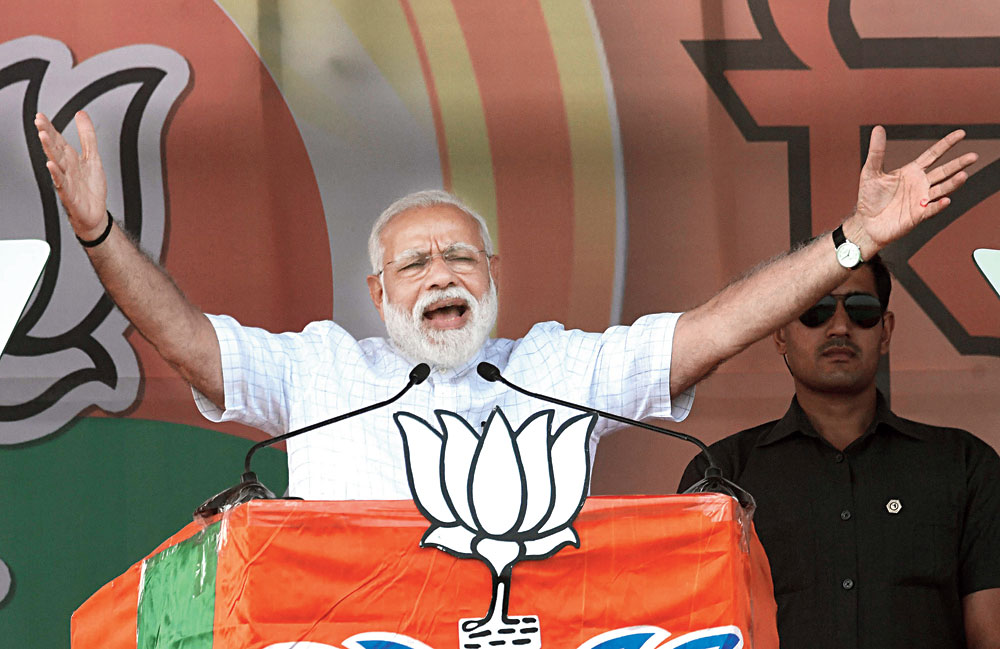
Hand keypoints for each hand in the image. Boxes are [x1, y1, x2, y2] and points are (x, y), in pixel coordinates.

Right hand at [35, 111, 108, 240]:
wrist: (95, 212)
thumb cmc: (90, 187)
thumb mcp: (92, 156)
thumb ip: (87, 136)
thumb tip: (81, 115)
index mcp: (69, 157)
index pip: (57, 139)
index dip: (50, 127)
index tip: (40, 116)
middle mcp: (65, 167)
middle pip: (54, 148)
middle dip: (46, 134)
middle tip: (39, 121)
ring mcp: (66, 180)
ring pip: (56, 162)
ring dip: (49, 149)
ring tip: (43, 136)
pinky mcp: (69, 194)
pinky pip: (61, 182)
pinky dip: (56, 174)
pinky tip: (51, 165)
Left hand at [849, 126, 977, 256]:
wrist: (866, 224)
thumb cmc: (869, 198)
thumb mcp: (871, 172)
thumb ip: (877, 151)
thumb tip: (878, 128)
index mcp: (912, 171)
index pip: (933, 154)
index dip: (947, 144)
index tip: (962, 133)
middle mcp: (920, 184)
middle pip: (944, 171)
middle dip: (959, 164)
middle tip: (974, 156)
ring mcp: (921, 200)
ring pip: (942, 189)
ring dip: (953, 183)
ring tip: (963, 175)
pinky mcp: (918, 216)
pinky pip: (931, 209)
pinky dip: (939, 205)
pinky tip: (945, 200)